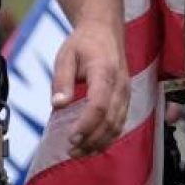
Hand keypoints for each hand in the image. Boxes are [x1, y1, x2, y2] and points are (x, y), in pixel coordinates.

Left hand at [50, 20, 129, 156]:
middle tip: (71, 151)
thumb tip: (58, 105)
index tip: (71, 138)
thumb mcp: (65, 56)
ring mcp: (126, 93)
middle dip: (91, 140)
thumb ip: (62, 81)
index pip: (99, 105)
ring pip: (118, 125)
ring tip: (78, 153)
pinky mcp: (125, 99)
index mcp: (104, 72)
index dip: (86, 125)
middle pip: (110, 120)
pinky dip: (108, 138)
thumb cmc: (83, 43)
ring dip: (99, 143)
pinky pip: (120, 123)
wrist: (105, 31)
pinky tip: (92, 146)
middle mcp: (120, 85)